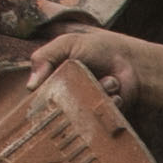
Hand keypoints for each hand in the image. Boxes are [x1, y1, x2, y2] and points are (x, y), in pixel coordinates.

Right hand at [28, 22, 162, 107]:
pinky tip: (116, 91)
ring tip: (107, 79)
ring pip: (82, 112)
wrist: (132, 61)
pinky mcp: (102, 118)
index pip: (39, 99)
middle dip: (73, 94)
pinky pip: (101, 117)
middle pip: (58, 112)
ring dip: (97, 91)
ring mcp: (85, 110)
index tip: (54, 87)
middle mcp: (67, 100)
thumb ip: (44, 57)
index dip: (43, 97)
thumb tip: (30, 87)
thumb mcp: (67, 44)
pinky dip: (110, 101)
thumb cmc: (98, 49)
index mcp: (54, 83)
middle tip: (82, 81)